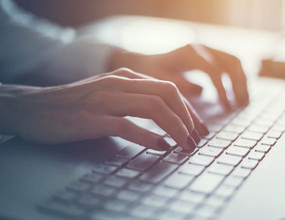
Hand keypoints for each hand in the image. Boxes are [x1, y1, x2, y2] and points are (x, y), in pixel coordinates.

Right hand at [0, 68, 208, 149]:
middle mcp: (119, 83)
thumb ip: (135, 96)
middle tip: (196, 139)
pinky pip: (127, 126)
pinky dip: (149, 137)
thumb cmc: (76, 103)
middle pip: (167, 95)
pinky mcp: (92, 118)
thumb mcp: (110, 91)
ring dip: (175, 127)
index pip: (168, 89)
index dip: (188, 110)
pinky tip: (161, 147)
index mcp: (126, 77)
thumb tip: (165, 113)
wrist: (36, 107)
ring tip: (185, 145)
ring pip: (153, 108)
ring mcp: (105, 99)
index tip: (197, 129)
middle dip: (188, 118)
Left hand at [111, 44, 248, 109]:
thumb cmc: (152, 74)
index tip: (227, 108)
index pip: (214, 70)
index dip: (223, 90)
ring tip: (244, 103)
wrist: (147, 63)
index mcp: (190, 53)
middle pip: (231, 62)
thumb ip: (181, 86)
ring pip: (234, 62)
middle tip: (241, 105)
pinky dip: (237, 79)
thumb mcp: (162, 81)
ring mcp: (208, 50)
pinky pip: (230, 66)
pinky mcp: (210, 57)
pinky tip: (238, 95)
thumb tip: (202, 91)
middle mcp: (202, 48)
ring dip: (242, 82)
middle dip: (239, 84)